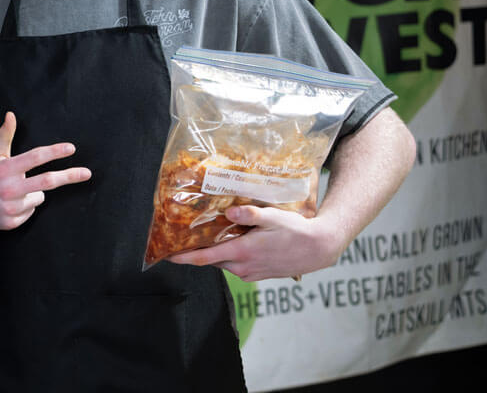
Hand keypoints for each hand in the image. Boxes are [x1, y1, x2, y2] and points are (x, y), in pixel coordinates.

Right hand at [0, 112, 89, 229]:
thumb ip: (6, 135)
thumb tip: (11, 114)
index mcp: (5, 169)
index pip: (35, 158)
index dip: (54, 152)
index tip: (71, 148)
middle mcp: (8, 188)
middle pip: (47, 181)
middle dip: (69, 176)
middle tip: (87, 173)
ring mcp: (10, 206)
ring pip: (40, 197)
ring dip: (34, 193)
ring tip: (16, 192)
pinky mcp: (11, 222)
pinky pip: (32, 211)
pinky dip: (27, 207)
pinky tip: (13, 204)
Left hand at [166, 205, 341, 280]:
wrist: (319, 249)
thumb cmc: (296, 231)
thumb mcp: (273, 217)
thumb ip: (249, 214)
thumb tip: (230, 211)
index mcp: (242, 253)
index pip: (205, 258)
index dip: (183, 257)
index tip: (167, 255)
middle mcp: (243, 267)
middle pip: (211, 260)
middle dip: (195, 252)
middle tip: (181, 238)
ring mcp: (250, 273)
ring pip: (223, 262)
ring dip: (214, 252)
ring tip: (205, 237)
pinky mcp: (258, 275)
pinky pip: (235, 266)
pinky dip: (228, 256)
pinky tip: (230, 243)